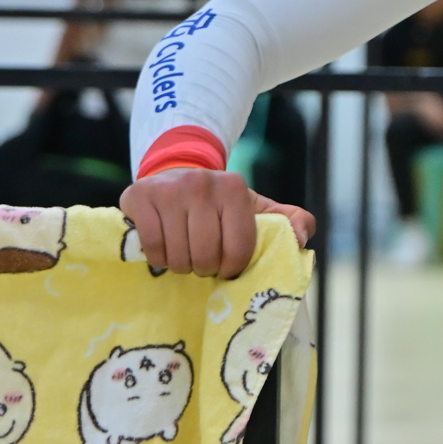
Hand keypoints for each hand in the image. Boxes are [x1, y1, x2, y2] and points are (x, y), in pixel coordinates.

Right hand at [120, 167, 314, 279]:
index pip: (239, 248)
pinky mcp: (139, 196)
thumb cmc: (220, 202)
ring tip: (186, 255)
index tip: (227, 268)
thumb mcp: (258, 208)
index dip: (233, 268)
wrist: (176, 175)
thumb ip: (291, 220)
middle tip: (204, 262)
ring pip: (179, 256)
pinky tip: (166, 250)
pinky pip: (153, 248)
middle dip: (206, 268)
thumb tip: (302, 238)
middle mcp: (202, 184)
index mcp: (234, 188)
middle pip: (206, 256)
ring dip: (182, 266)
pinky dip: (159, 259)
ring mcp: (169, 189)